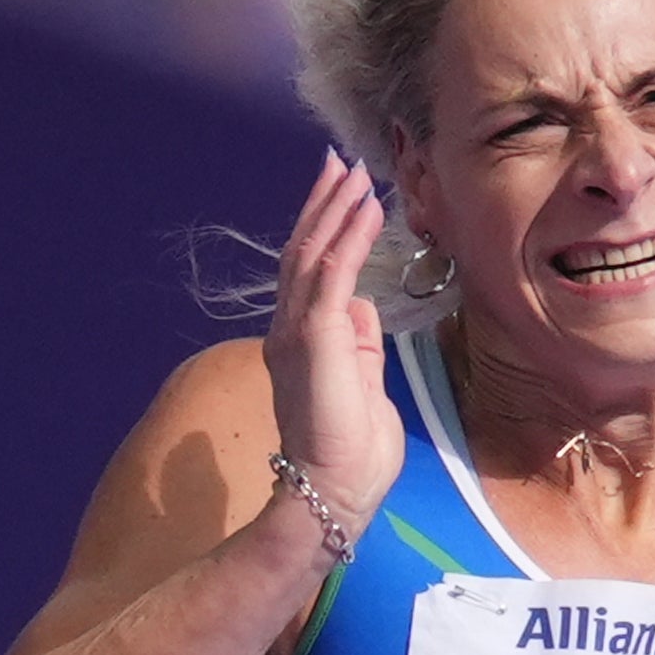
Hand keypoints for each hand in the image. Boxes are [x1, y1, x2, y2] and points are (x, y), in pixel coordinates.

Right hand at [262, 153, 406, 545]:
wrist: (335, 492)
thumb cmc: (353, 454)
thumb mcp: (363, 384)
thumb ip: (359, 344)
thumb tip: (364, 308)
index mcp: (300, 341)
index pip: (310, 272)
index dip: (324, 229)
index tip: (342, 193)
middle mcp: (289, 330)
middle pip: (303, 251)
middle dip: (322, 204)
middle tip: (338, 163)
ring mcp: (297, 332)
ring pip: (313, 254)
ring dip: (335, 209)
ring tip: (353, 172)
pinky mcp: (316, 336)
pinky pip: (333, 272)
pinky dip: (349, 235)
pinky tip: (365, 206)